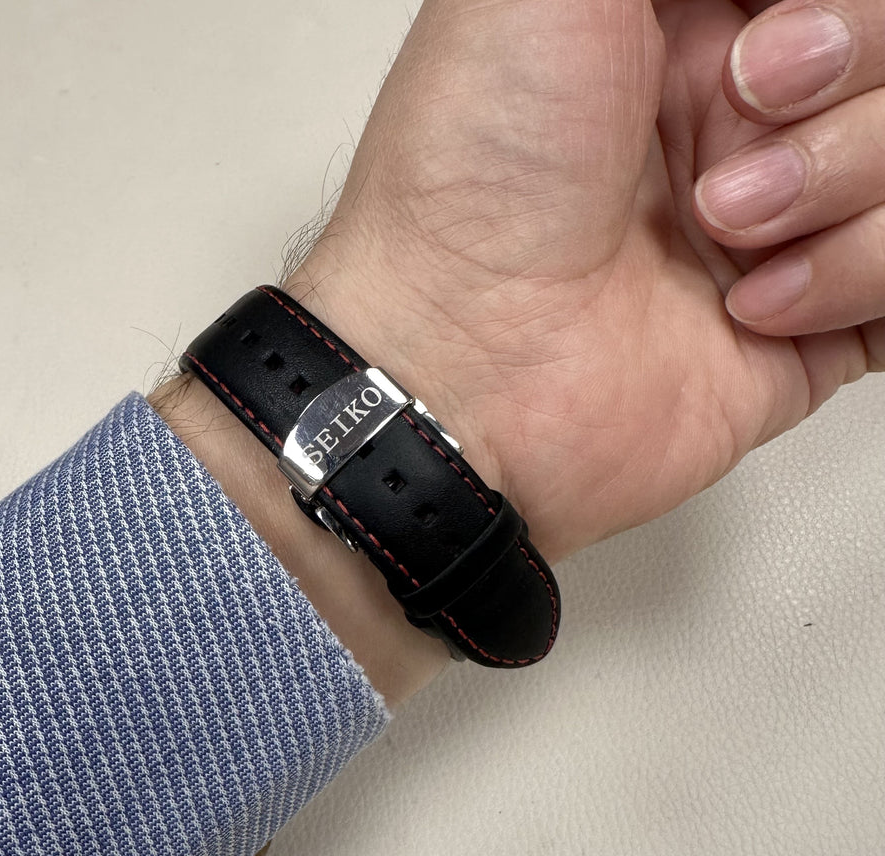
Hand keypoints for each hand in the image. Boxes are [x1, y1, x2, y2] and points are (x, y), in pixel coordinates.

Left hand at [285, 0, 880, 577]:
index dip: (836, 9)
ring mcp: (781, 224)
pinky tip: (752, 305)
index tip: (758, 35)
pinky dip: (860, 276)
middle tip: (745, 106)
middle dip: (850, 63)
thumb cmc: (471, 180)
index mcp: (683, 24)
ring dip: (841, 180)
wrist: (462, 367)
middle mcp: (739, 120)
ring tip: (720, 225)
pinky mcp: (810, 327)